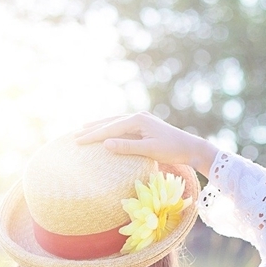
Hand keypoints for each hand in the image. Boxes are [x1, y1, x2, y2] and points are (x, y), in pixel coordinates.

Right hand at [74, 112, 217, 176]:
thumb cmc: (172, 150)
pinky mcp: (145, 125)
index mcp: (137, 120)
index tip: (78, 142)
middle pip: (110, 122)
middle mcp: (138, 116)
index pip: (110, 128)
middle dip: (92, 129)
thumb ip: (127, 147)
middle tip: (74, 136)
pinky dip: (111, 128)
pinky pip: (123, 125)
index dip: (93, 135)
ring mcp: (142, 119)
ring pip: (115, 122)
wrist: (191, 147)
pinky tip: (106, 131)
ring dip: (100, 126)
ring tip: (85, 129)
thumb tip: (105, 143)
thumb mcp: (149, 150)